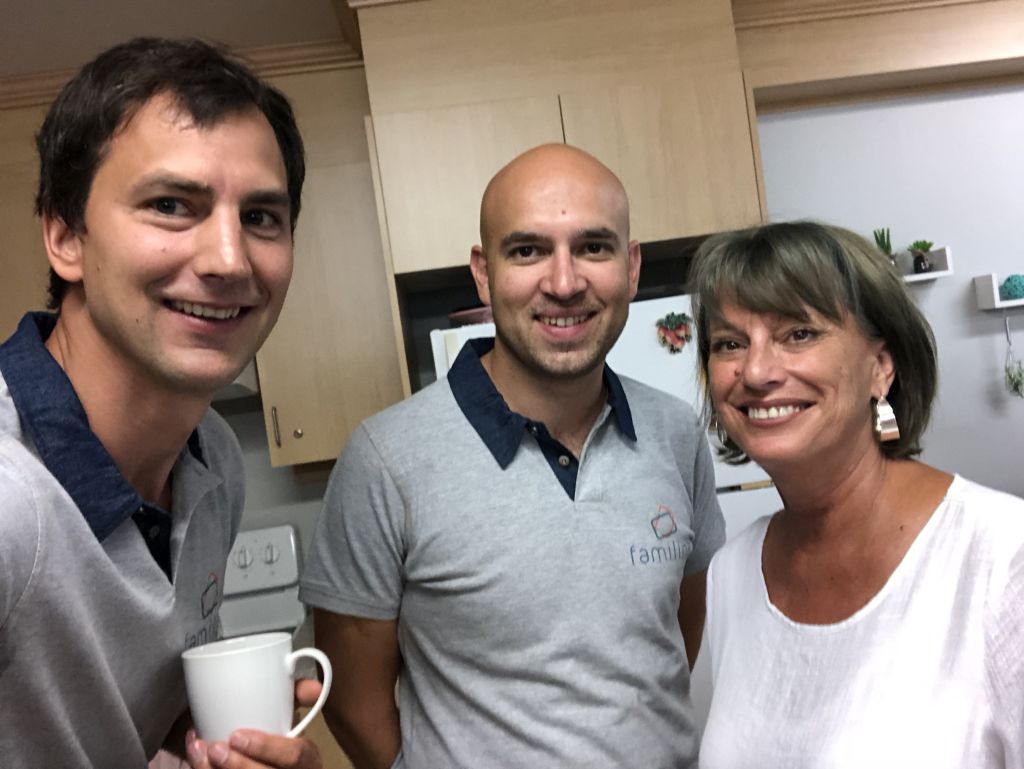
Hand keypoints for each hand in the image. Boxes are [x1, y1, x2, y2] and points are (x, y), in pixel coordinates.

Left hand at [185, 680, 322, 768]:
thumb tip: (314, 686)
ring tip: (198, 751)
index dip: (267, 748)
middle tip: (215, 748)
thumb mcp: (291, 716)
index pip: (294, 756)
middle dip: (237, 765)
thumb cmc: (279, 736)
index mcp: (306, 760)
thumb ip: (297, 696)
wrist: (265, 759)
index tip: (237, 735)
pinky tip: (195, 757)